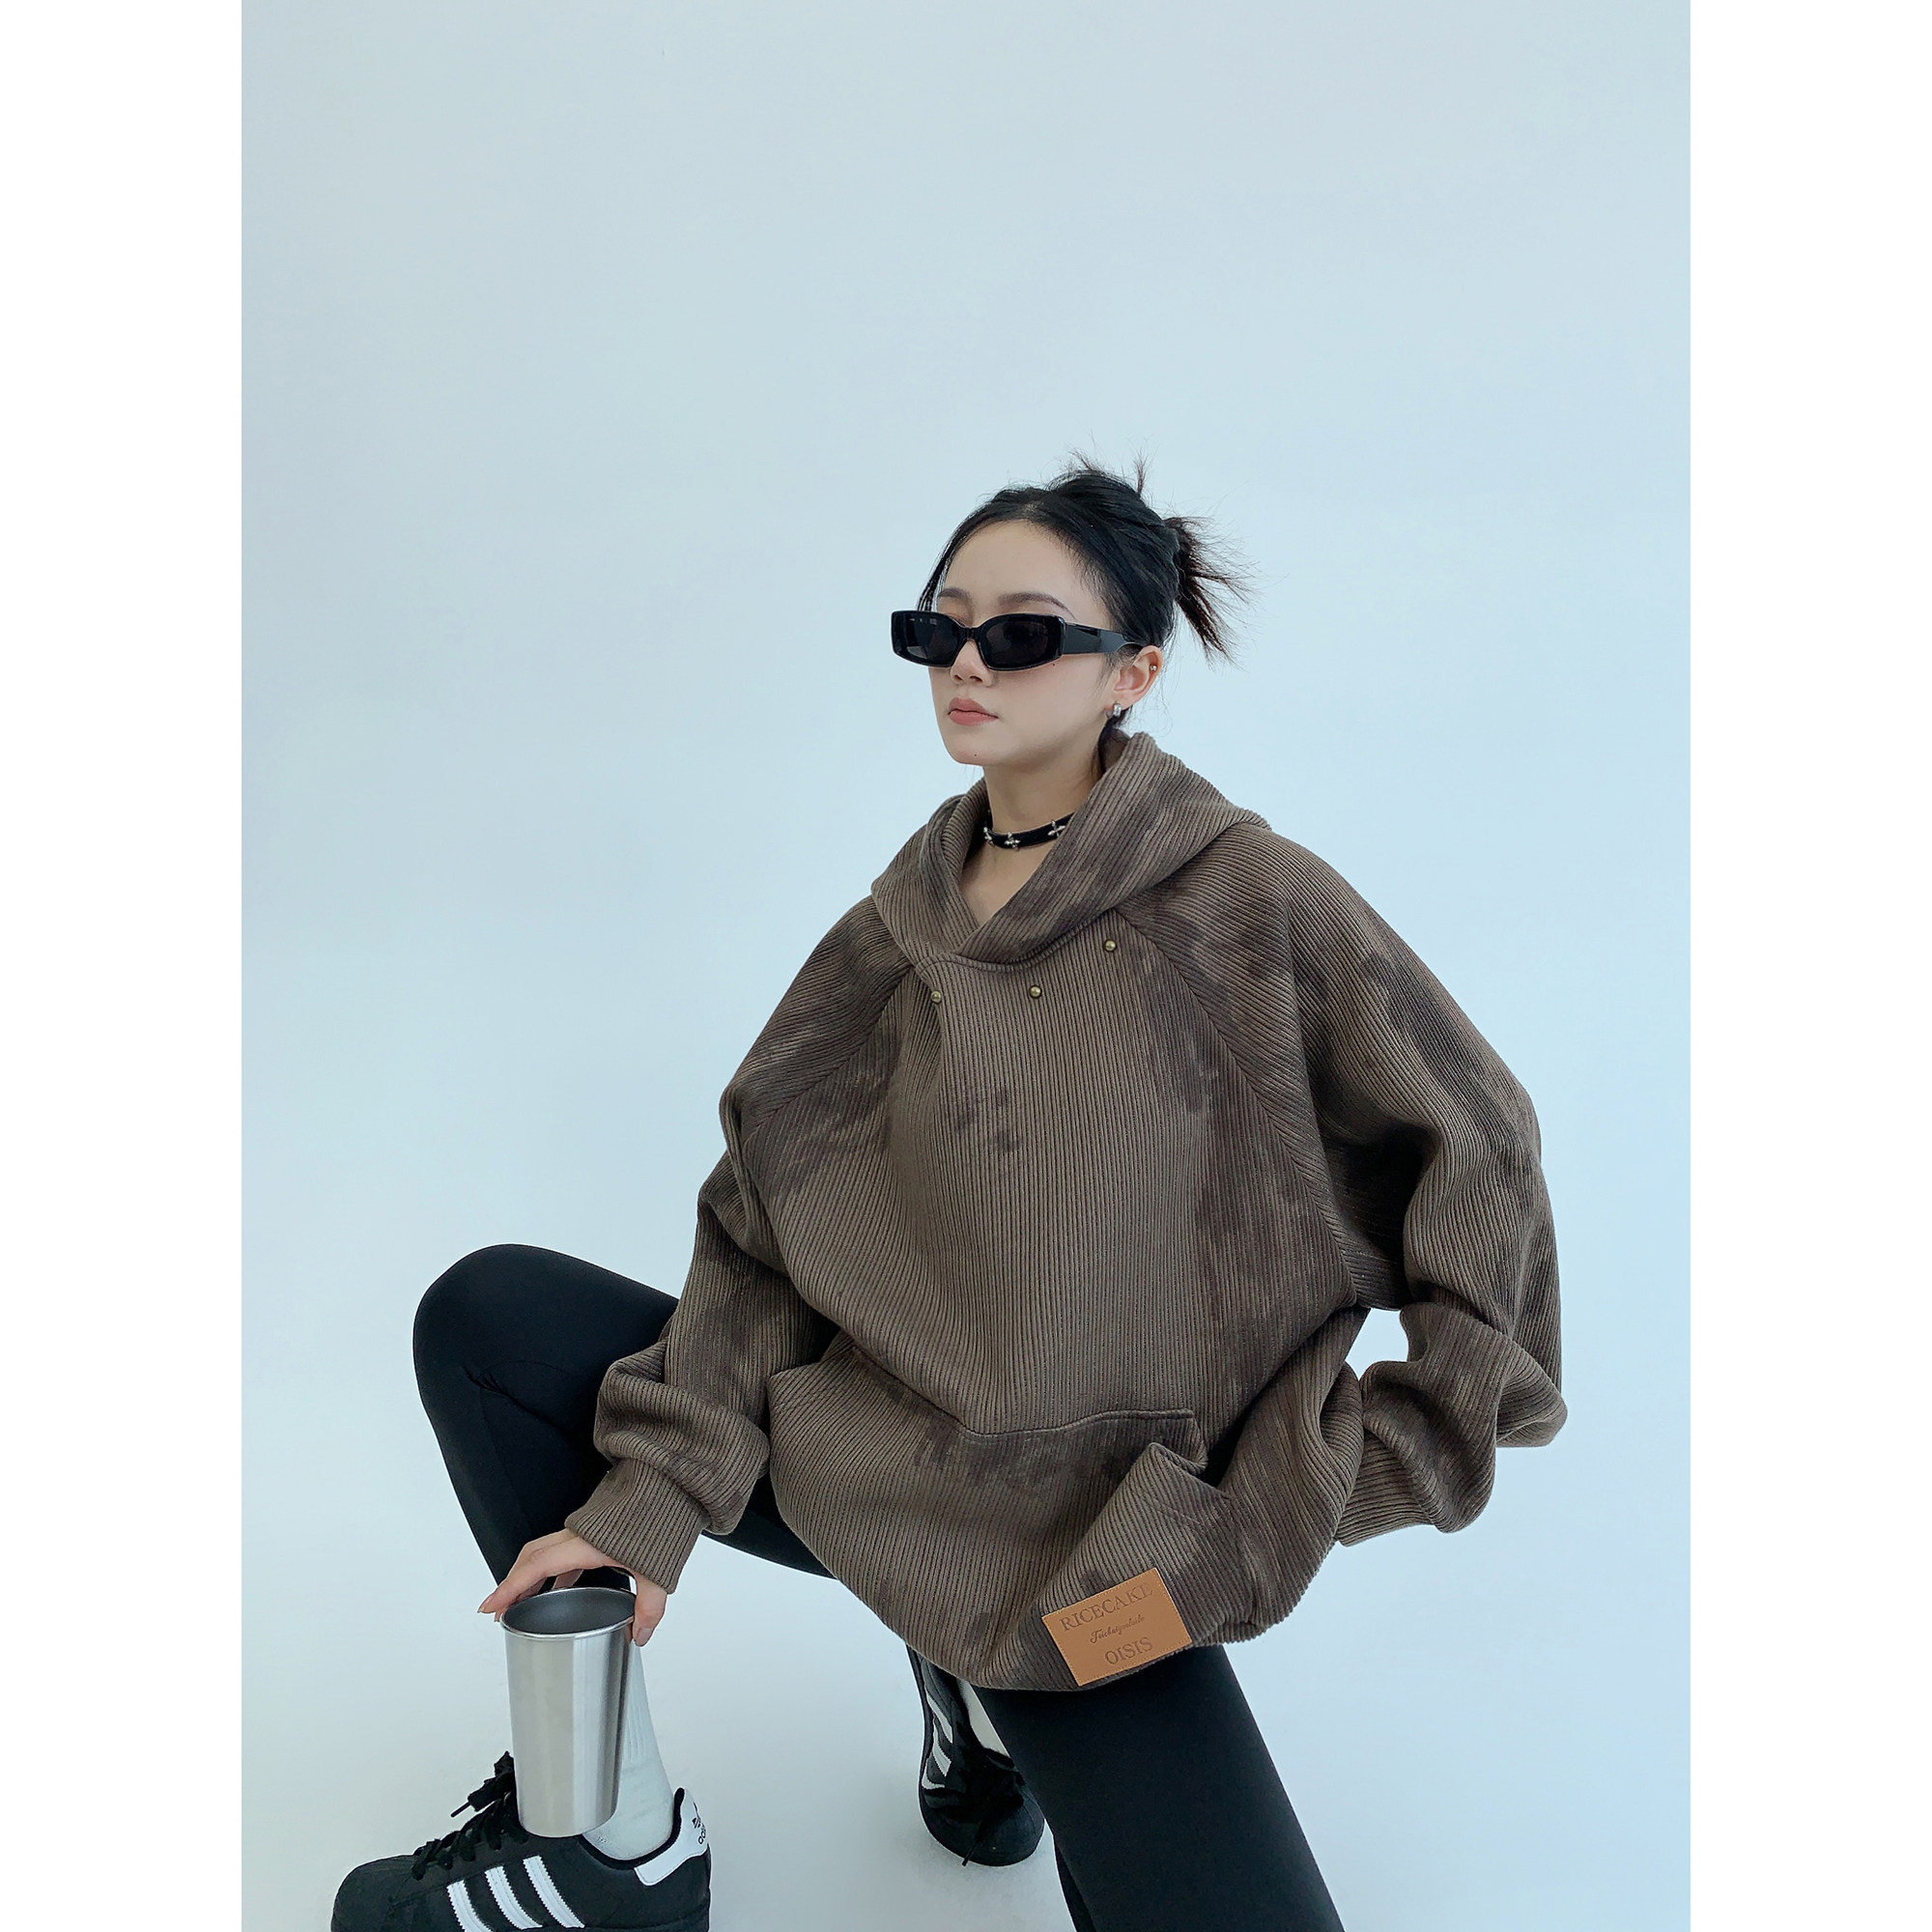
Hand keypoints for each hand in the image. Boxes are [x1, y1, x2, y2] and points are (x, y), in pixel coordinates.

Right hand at [479, 1529, 670, 1645]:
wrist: (673, 1485)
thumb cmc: (662, 1518)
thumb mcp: (658, 1570)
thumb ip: (649, 1606)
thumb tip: (639, 1635)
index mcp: (586, 1543)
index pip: (538, 1566)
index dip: (511, 1587)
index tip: (490, 1606)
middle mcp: (578, 1536)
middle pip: (531, 1559)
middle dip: (511, 1585)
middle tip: (497, 1611)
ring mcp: (584, 1534)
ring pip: (544, 1555)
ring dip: (528, 1579)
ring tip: (518, 1606)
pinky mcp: (593, 1535)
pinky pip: (561, 1555)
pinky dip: (550, 1574)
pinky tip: (554, 1592)